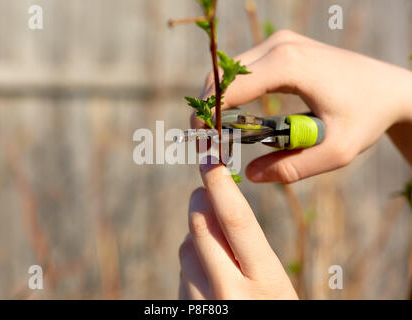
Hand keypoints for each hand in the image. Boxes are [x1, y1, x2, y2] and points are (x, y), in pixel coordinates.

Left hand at [178, 157, 297, 299]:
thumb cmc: (274, 307)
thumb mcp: (278, 285)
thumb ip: (252, 252)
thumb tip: (215, 210)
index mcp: (266, 282)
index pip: (236, 219)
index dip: (219, 182)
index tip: (209, 157)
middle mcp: (230, 293)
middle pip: (202, 226)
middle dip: (200, 199)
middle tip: (204, 189)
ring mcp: (203, 304)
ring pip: (187, 249)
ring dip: (196, 238)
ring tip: (217, 251)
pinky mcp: (185, 310)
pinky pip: (182, 274)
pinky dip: (192, 265)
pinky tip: (208, 278)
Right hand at [192, 30, 411, 182]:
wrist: (389, 88)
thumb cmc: (366, 116)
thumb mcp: (335, 151)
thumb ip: (292, 167)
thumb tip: (250, 174)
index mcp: (288, 65)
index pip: (229, 88)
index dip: (209, 117)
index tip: (203, 144)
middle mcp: (279, 46)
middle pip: (220, 76)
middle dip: (206, 109)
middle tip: (205, 142)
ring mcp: (279, 44)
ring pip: (227, 71)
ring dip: (216, 101)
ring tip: (216, 134)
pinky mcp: (280, 48)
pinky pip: (243, 70)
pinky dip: (231, 93)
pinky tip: (232, 118)